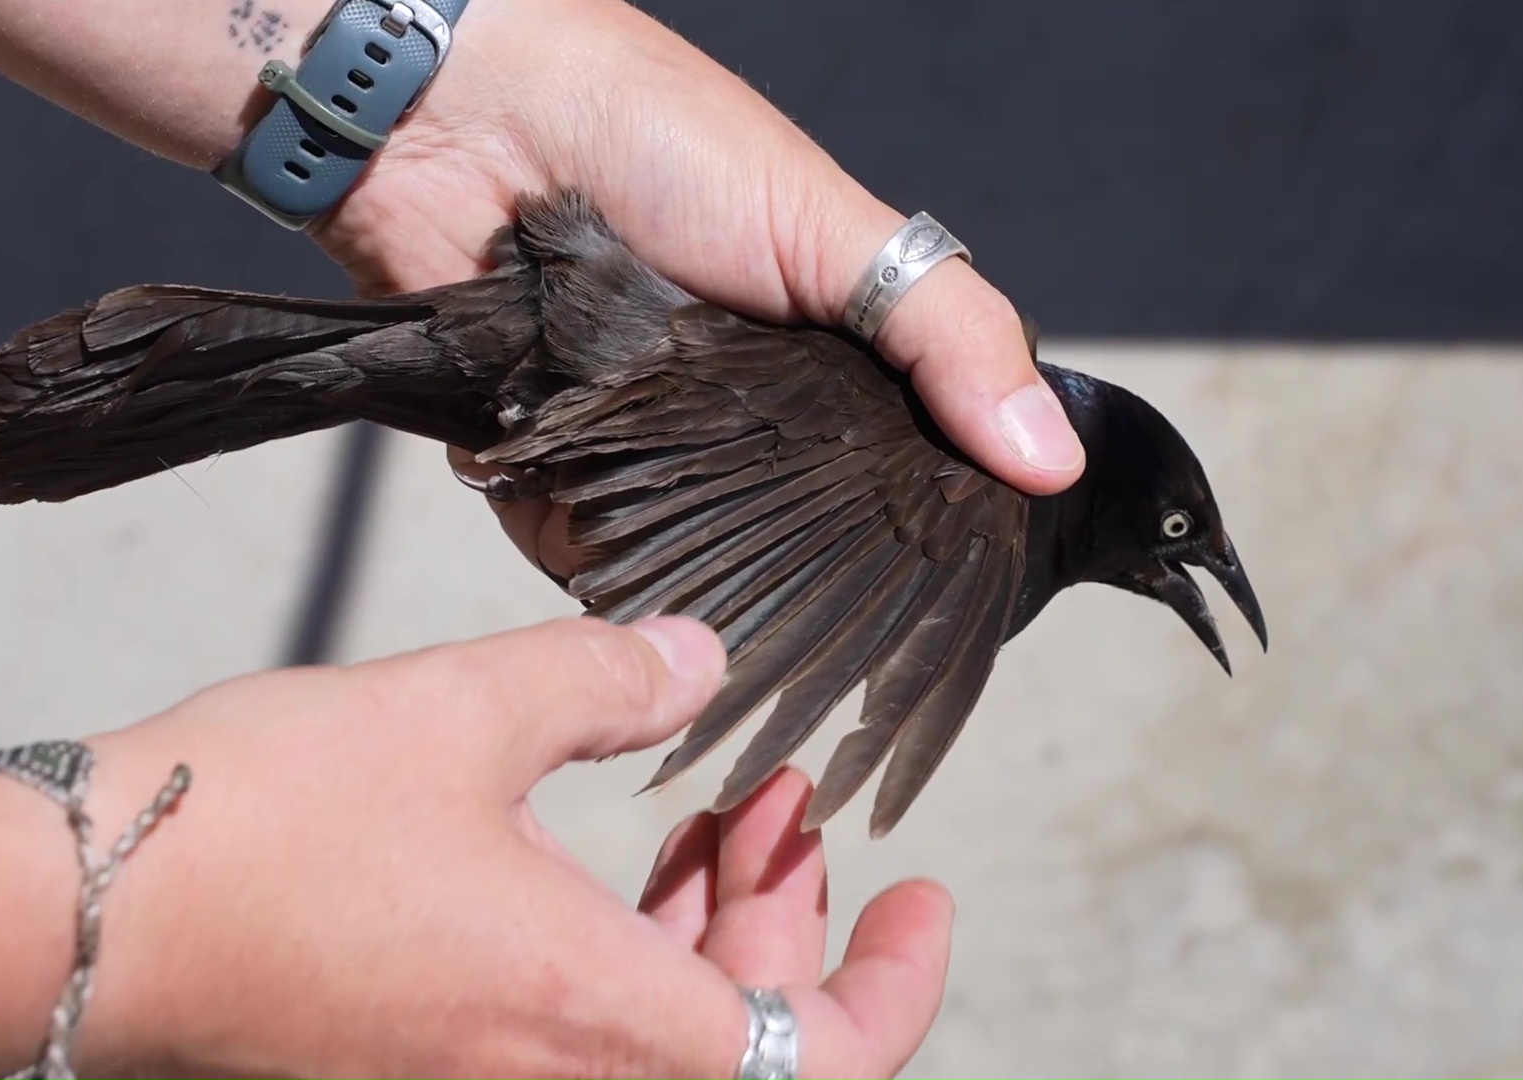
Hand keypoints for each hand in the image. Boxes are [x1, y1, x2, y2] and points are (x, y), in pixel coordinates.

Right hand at [78, 615, 953, 1079]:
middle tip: (789, 808)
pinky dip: (621, 951)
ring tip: (717, 807)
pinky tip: (611, 846)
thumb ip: (610, 680)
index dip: (896, 988)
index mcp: (596, 1025)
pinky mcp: (420, 1064)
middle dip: (792, 925)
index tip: (918, 896)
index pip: (824, 1068)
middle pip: (748, 1047)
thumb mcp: (467, 709)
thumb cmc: (266, 824)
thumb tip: (698, 658)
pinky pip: (570, 1031)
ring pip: (657, 1037)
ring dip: (708, 932)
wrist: (75, 913)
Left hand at [310, 0, 1085, 576]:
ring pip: (686, 559)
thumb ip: (946, 334)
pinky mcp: (551, 463)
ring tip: (670, 537)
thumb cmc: (657, 140)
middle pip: (785, 540)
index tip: (934, 586)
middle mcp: (738, 414)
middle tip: (785, 567)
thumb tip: (1054, 461)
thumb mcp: (830, 228)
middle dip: (787, 560)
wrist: (467, 116)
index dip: (917, 531)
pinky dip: (577, 543)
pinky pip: (577, 548)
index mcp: (824, 363)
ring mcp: (641, 443)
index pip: (893, 479)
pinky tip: (575, 514)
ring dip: (679, 558)